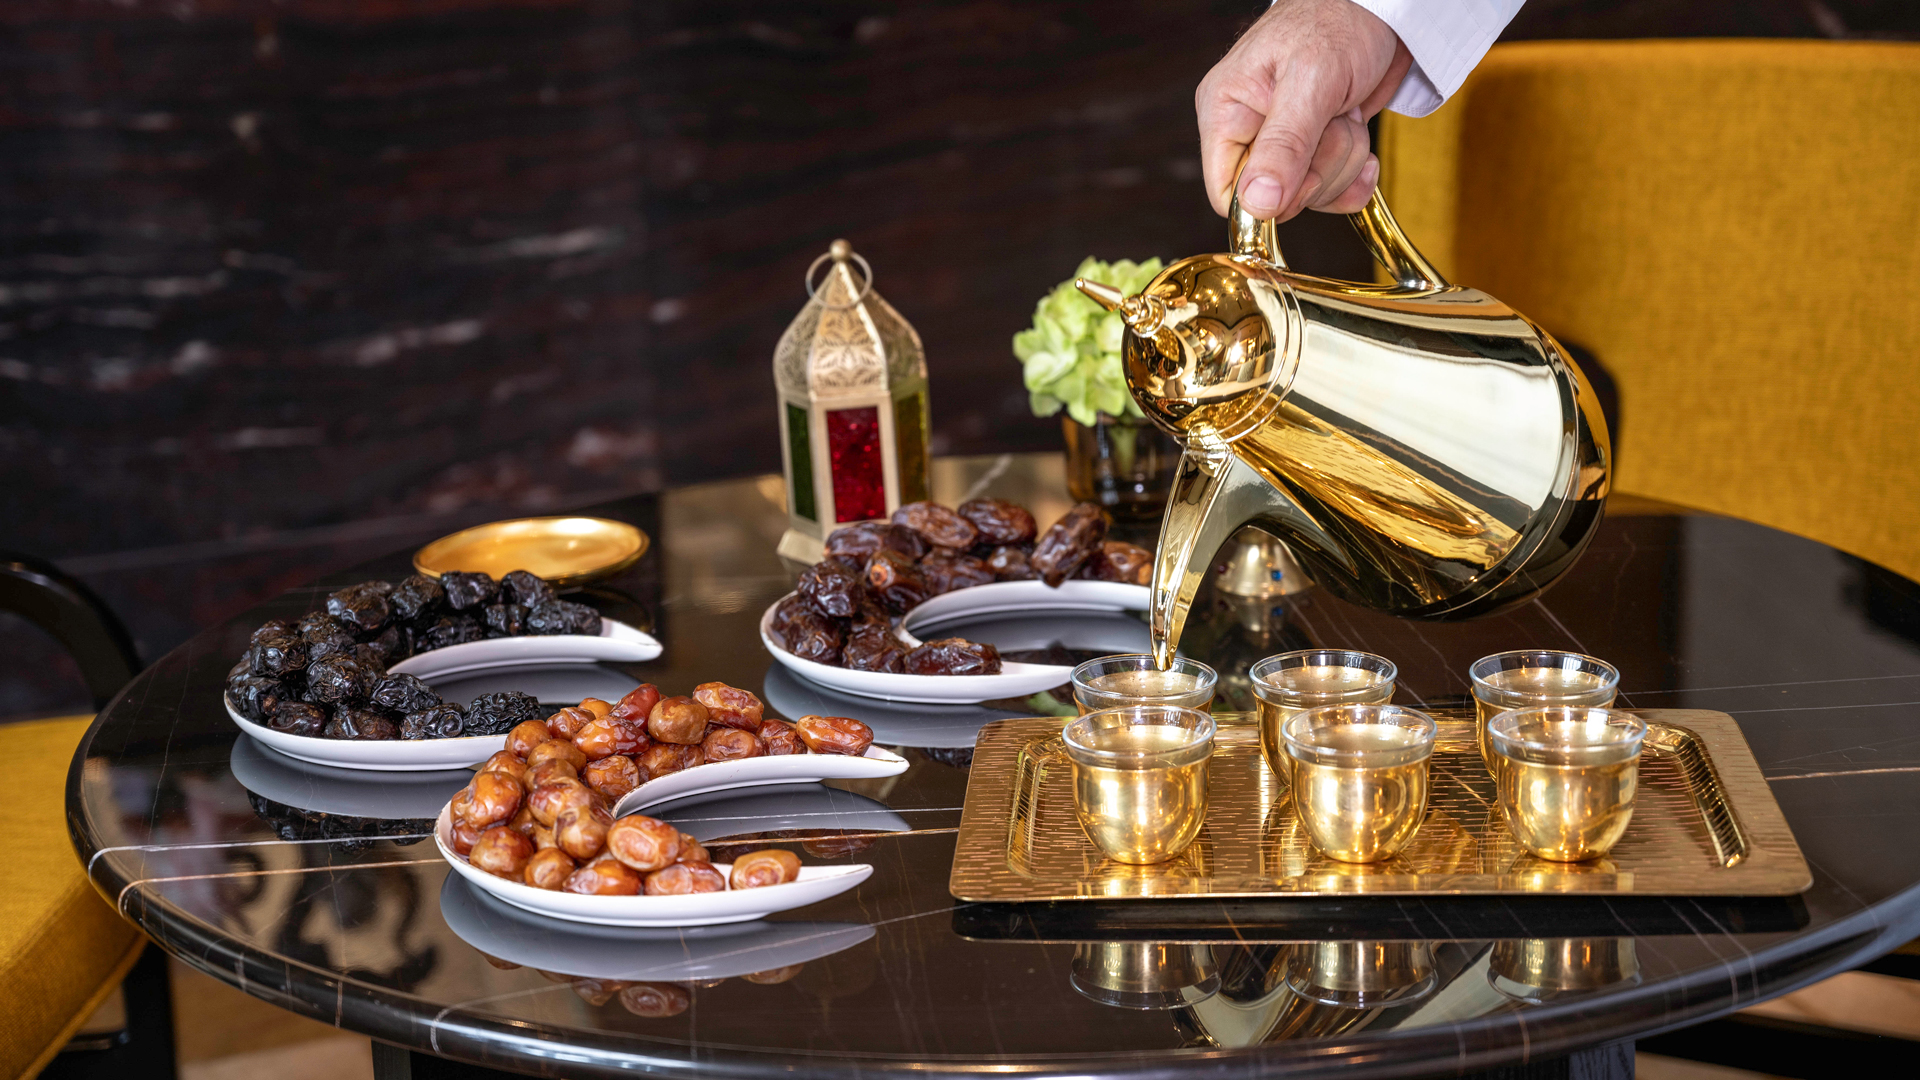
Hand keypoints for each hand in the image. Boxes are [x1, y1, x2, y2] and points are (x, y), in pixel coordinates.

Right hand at [1196, 0, 1412, 219]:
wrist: (1383, 7)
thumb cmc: (1337, 21)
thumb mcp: (1310, 81)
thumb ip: (1283, 146)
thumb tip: (1256, 204)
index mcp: (1226, 112)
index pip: (1227, 193)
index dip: (1266, 200)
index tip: (1302, 176)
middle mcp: (1250, 131)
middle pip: (1275, 199)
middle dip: (1318, 169)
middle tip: (1334, 121)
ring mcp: (1285, 143)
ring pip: (1310, 195)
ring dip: (1343, 160)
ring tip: (1346, 113)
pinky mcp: (1317, 149)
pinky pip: (1334, 191)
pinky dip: (1357, 174)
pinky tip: (1363, 141)